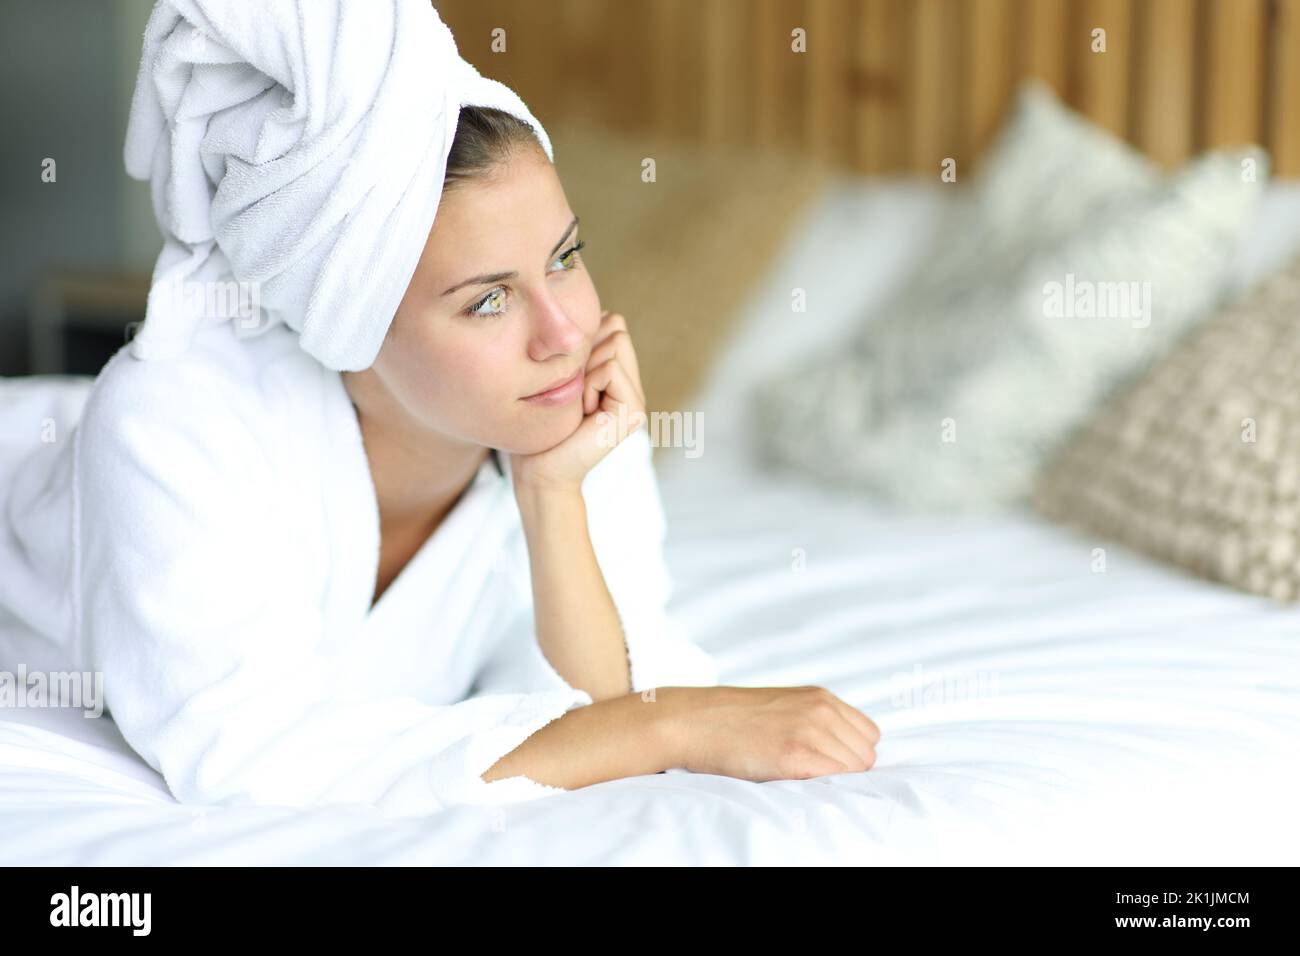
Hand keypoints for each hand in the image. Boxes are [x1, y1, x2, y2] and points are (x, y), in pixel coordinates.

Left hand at [508, 310, 647, 493]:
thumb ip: (580, 348)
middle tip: (573, 392)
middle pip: (616, 328)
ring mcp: (637, 399)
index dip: (583, 340)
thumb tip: (599, 313)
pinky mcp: (635, 411)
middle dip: (585, 352)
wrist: (540, 471)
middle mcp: (632, 385)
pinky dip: (589, 385)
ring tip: (578, 404)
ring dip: (585, 370)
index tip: (567, 377)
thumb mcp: (558, 375)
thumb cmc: (539, 424)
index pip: (612, 323)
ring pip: (614, 344)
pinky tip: (583, 413)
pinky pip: (610, 368)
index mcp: (617, 375)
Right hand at [662, 685, 880, 780]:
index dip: (851, 754)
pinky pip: (834, 780)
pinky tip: (795, 782)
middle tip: (809, 774)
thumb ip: (816, 721)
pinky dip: (822, 788)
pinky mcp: (795, 755)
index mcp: (821, 698)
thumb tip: (844, 755)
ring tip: (798, 777)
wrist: (693, 721)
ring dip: (833, 780)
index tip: (827, 764)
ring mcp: (810, 731)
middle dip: (845, 770)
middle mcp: (821, 710)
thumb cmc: (733, 721)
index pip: (869, 735)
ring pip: (854, 771)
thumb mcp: (784, 707)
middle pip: (865, 756)